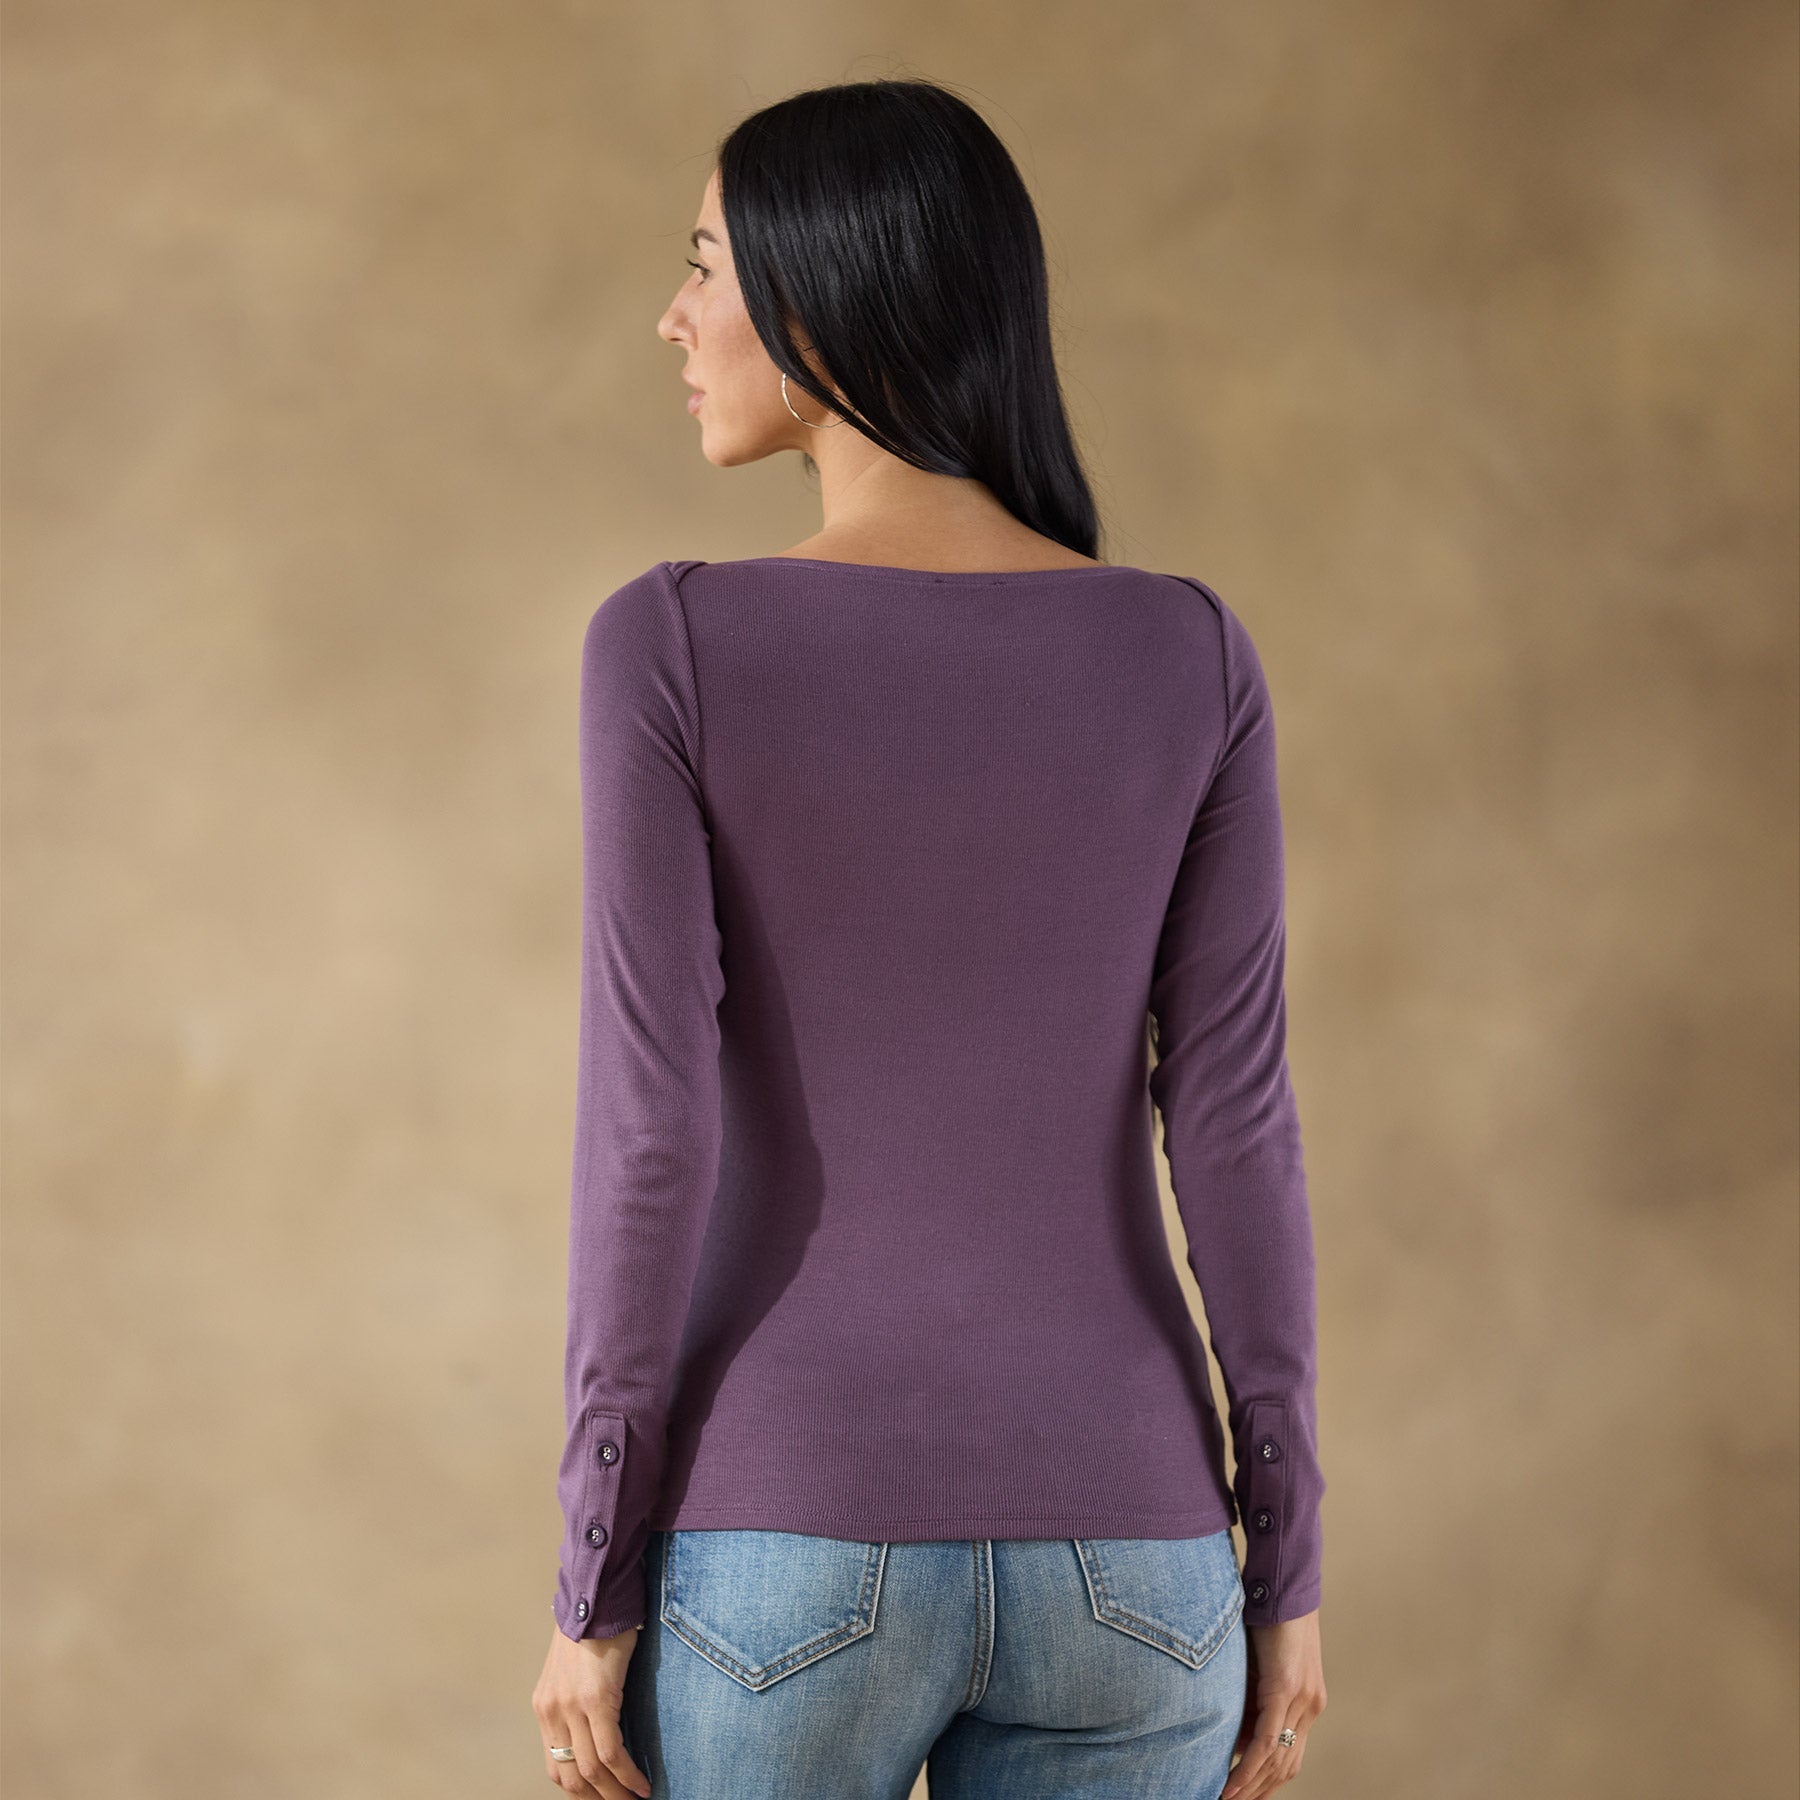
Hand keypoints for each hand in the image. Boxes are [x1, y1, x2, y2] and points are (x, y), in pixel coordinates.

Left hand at [532, 1622, 652, 1797]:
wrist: (597, 1594)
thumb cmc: (593, 1627)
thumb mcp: (572, 1669)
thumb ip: (575, 1700)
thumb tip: (596, 1730)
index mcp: (545, 1707)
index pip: (556, 1767)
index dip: (580, 1791)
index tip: (602, 1797)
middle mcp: (552, 1711)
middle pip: (571, 1776)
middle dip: (598, 1799)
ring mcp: (572, 1707)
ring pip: (591, 1771)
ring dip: (615, 1794)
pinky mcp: (596, 1699)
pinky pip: (611, 1752)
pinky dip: (627, 1775)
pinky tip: (642, 1784)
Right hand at [1220, 1609, 1325, 1798]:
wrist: (1282, 1581)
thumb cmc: (1267, 1616)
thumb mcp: (1259, 1665)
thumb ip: (1254, 1698)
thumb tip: (1237, 1735)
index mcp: (1308, 1701)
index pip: (1290, 1755)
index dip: (1268, 1781)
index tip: (1245, 1796)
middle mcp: (1310, 1706)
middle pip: (1286, 1766)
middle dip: (1258, 1792)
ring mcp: (1302, 1699)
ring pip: (1277, 1760)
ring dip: (1251, 1787)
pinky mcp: (1285, 1689)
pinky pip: (1267, 1740)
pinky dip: (1249, 1767)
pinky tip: (1233, 1783)